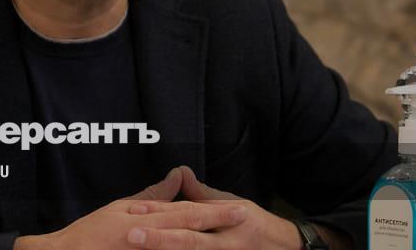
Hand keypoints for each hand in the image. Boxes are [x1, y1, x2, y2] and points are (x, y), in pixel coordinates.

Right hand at [13, 167, 247, 249]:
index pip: (187, 213)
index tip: (242, 208)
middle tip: (248, 220)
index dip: (216, 211)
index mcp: (146, 221)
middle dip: (221, 226)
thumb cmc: (89, 236)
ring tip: (238, 246)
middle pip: (192, 232)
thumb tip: (175, 178)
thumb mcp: (119, 210)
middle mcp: (149, 239)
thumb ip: (151, 198)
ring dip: (209, 247)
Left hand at [124, 166, 302, 249]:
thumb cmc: (253, 225)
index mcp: (224, 219)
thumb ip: (201, 194)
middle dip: (160, 240)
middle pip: (188, 242)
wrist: (284, 248)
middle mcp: (225, 243)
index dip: (161, 212)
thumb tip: (179, 173)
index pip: (187, 214)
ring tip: (142, 249)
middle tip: (132, 235)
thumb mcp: (231, 204)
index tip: (135, 209)